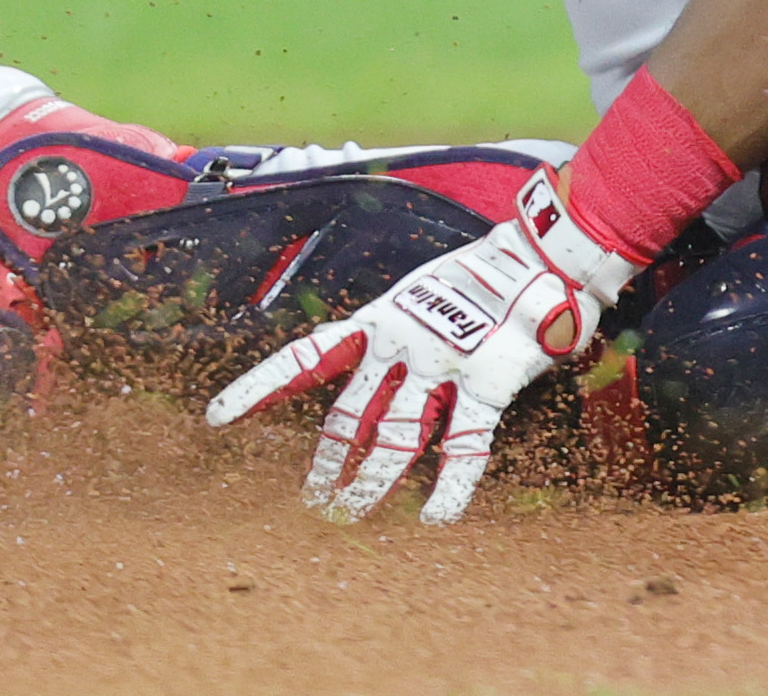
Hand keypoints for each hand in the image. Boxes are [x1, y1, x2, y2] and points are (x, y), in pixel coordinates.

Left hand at [205, 169, 633, 523]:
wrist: (550, 250)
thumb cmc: (494, 273)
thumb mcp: (431, 292)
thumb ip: (400, 330)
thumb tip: (355, 354)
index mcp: (384, 319)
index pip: (309, 356)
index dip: (262, 387)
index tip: (217, 418)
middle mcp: (404, 343)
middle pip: (352, 414)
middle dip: (329, 462)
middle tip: (313, 503)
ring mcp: (444, 362)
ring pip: (397, 436)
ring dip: (370, 479)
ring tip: (348, 516)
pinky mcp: (488, 377)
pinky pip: (466, 442)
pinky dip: (451, 483)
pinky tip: (436, 518)